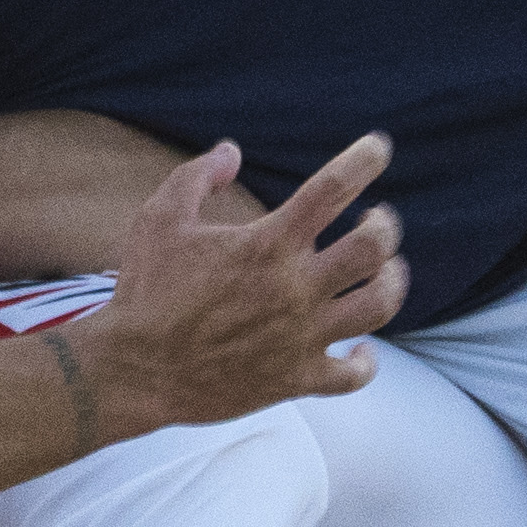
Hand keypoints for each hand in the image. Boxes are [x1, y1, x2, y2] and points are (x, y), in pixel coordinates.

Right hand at [75, 137, 402, 431]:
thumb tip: (232, 152)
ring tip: (385, 272)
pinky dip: (365, 361)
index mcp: (267, 243)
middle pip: (374, 247)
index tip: (378, 147)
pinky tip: (361, 348)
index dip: (364, 159)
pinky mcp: (296, 378)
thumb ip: (198, 176)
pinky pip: (352, 375)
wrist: (134, 370)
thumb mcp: (159, 218)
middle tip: (375, 221)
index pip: (332, 188)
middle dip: (384, 226)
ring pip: (378, 305)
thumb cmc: (145, 291)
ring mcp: (301, 336)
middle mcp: (294, 288)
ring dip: (392, 283)